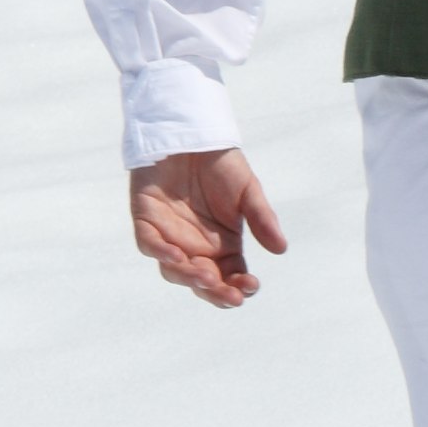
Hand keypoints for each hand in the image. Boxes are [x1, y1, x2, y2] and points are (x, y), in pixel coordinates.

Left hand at [130, 149, 288, 308]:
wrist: (192, 132)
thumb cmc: (221, 163)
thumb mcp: (248, 191)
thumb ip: (261, 219)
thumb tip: (281, 249)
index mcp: (223, 246)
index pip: (232, 277)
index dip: (240, 286)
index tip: (251, 285)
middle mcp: (196, 248)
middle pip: (204, 283)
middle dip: (216, 292)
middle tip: (230, 295)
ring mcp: (169, 236)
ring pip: (174, 271)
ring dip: (189, 277)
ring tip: (206, 276)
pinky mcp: (146, 219)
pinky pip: (149, 244)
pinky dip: (161, 253)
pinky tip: (177, 256)